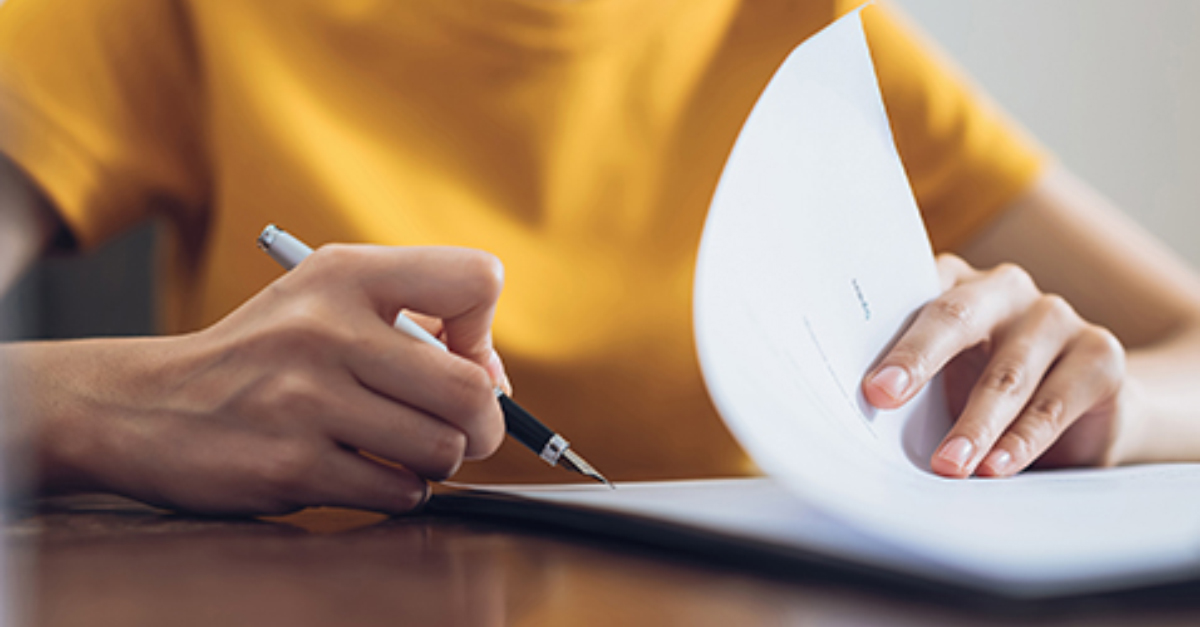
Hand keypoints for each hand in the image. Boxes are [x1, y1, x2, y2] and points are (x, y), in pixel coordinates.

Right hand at [4, 245, 507, 514]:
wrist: (146, 406)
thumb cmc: (262, 356)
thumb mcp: (326, 300)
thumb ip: (416, 320)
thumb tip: (496, 382)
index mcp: (345, 274)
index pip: (476, 281)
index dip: (484, 333)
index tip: (456, 358)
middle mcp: (326, 328)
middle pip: (473, 390)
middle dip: (483, 424)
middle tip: (461, 431)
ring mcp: (306, 399)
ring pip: (442, 448)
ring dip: (435, 461)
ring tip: (398, 449)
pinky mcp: (292, 464)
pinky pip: (398, 491)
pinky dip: (397, 491)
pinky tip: (362, 471)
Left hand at [862, 254, 1127, 477]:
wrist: (1082, 415)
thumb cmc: (984, 392)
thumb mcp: (942, 383)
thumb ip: (908, 384)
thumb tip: (857, 415)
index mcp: (953, 283)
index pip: (911, 296)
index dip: (884, 335)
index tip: (865, 382)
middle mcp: (1004, 288)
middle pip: (956, 317)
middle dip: (917, 359)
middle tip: (882, 399)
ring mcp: (1055, 316)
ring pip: (1006, 372)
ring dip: (974, 423)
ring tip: (948, 465)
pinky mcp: (1099, 353)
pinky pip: (1054, 401)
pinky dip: (1022, 439)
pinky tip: (998, 466)